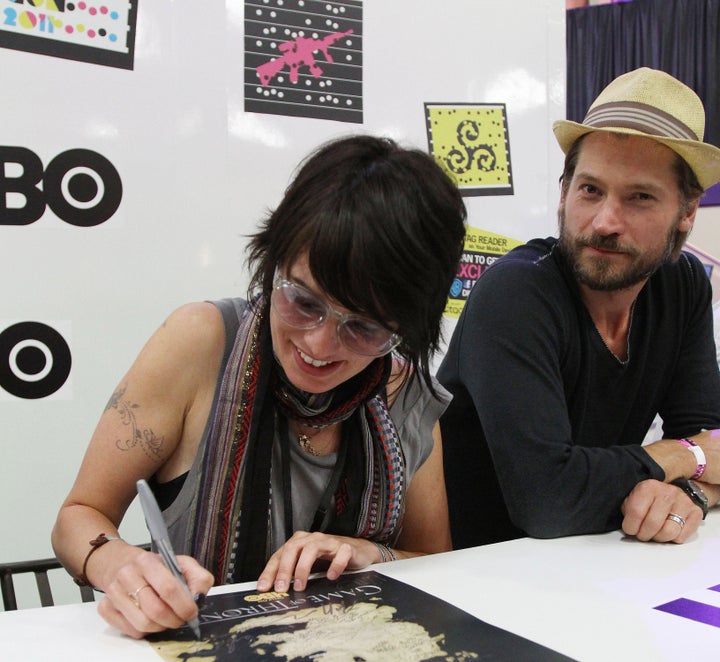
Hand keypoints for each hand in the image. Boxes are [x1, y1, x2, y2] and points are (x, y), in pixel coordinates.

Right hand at [98, 550, 213, 638]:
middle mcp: (128, 575)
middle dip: (174, 620)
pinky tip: (149, 618)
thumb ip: (197, 577)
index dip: (184, 605)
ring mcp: (114, 592)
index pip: (168, 588)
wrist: (120, 562)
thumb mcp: (180, 563)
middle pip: (155, 610)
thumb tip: (199, 597)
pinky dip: (144, 630)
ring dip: (160, 627)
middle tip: (181, 619)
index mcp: (148, 561)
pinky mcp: (105, 607)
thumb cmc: (153, 566)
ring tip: (167, 619)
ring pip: (142, 624)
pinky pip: (129, 630)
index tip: (191, 612)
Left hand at [256, 531, 381, 592]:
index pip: (280, 554)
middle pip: (293, 549)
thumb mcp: (308, 565)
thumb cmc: (329, 559)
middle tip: (280, 588)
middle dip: (284, 569)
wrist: (358, 551)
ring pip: (312, 549)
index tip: (263, 587)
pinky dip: (334, 565)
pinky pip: (339, 554)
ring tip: (299, 586)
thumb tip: (275, 591)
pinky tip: (331, 577)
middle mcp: (312, 539)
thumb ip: (293, 573)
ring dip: (303, 568)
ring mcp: (329, 542)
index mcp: (299, 542)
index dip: (270, 571)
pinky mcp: (345, 547)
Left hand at [621, 479, 702, 542]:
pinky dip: (672, 539)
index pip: (636, 512)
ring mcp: (683, 503)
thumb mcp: (635, 497)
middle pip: (653, 524)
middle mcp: (667, 493)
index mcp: (648, 487)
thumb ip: (629, 509)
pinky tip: (668, 530)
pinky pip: (681, 536)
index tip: (630, 529)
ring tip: (654, 534)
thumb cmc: (651, 498)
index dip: (630, 526)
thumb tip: (628, 528)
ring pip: (668, 532)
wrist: (677, 489)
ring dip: (658, 538)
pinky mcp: (696, 513)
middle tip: (642, 534)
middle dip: (644, 534)